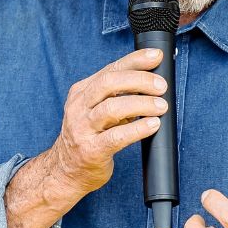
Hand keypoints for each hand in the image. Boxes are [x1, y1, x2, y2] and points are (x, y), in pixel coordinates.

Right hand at [46, 48, 168, 196]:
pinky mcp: (91, 150)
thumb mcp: (97, 110)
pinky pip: (116, 137)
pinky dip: (137, 129)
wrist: (65, 170)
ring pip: (112, 108)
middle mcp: (79, 106)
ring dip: (141, 104)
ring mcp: (82, 128)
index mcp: (82, 92)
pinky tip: (152, 125)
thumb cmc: (89, 136)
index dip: (135, 60)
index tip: (156, 56)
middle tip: (161, 86)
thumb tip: (153, 80)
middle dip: (139, 80)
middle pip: (109, 83)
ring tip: (161, 106)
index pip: (110, 68)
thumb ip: (118, 95)